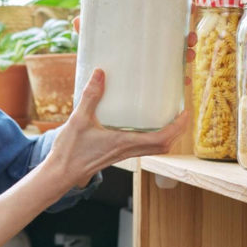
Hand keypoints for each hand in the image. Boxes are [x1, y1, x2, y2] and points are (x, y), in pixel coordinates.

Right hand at [45, 69, 188, 188]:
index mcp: (124, 142)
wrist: (60, 173)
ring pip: (155, 149)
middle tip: (183, 113)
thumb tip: (100, 73)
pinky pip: (143, 147)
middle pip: (164, 146)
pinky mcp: (117, 154)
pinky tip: (144, 125)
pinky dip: (152, 137)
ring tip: (169, 117)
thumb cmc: (70, 150)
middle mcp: (128, 150)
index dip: (178, 127)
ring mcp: (123, 154)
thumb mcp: (79, 119)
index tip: (186, 113)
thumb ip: (91, 96)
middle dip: (178, 131)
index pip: (161, 139)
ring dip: (167, 135)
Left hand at [73, 16, 196, 83]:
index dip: (180, 10)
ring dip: (187, 56)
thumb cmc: (93, 62)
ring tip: (189, 57)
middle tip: (190, 38)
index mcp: (138, 32)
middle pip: (175, 37)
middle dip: (187, 37)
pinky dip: (179, 80)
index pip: (164, 17)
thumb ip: (85, 32)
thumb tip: (77, 20)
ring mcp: (151, 65)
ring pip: (177, 58)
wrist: (89, 106)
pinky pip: (170, 81)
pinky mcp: (152, 84)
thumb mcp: (89, 47)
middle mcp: (148, 47)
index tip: (190, 5)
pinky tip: (183, 82)